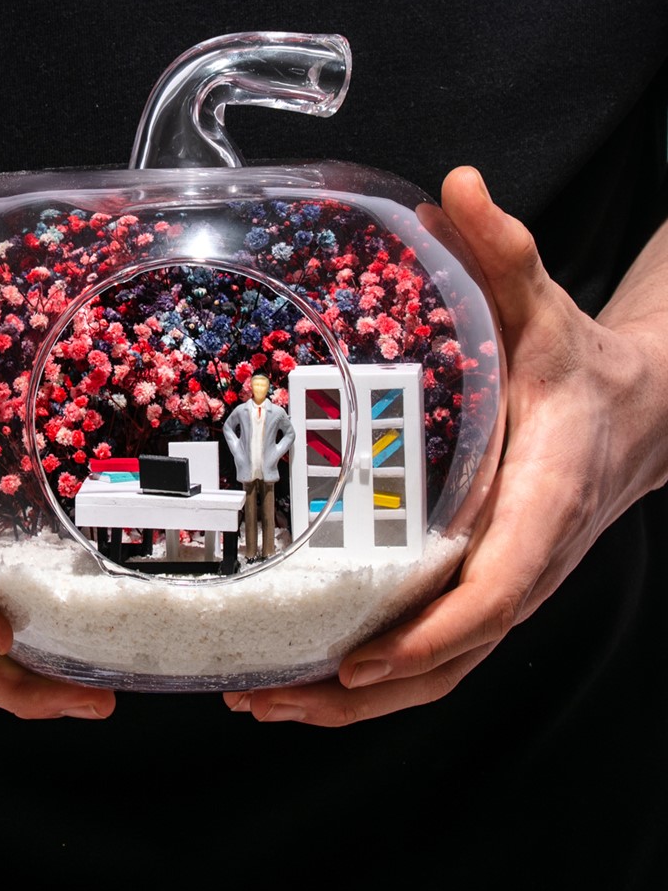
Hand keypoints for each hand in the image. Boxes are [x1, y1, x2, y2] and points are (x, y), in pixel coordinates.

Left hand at [224, 166, 667, 725]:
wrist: (639, 417)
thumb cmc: (584, 368)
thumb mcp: (549, 308)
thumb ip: (507, 254)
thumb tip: (457, 187)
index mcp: (545, 499)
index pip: (496, 587)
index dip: (431, 631)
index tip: (360, 659)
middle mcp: (525, 561)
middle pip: (448, 656)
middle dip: (358, 690)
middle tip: (264, 694)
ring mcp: (505, 585)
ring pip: (437, 671)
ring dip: (350, 702)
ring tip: (260, 700)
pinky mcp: (485, 586)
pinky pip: (433, 650)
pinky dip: (372, 678)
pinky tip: (303, 674)